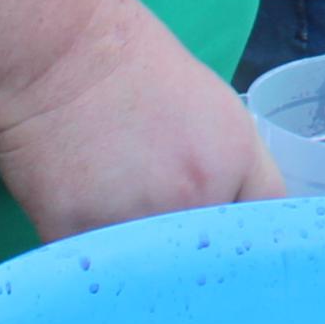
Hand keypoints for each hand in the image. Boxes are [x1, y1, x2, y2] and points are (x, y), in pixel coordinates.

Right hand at [0, 0, 285, 243]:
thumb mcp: (212, 105)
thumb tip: (231, 213)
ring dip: (134, 257)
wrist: (59, 53)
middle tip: (159, 227)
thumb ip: (230, 163)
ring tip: (110, 211)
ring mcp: (137, 219)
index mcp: (234, 160)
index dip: (247, 233)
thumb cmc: (133, 65)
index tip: (230, 237)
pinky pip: (91, 266)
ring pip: (146, 270)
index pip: (265, 225)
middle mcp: (196, 196)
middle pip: (206, 256)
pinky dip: (85, 253)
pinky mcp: (79, 234)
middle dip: (188, 250)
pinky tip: (76, 212)